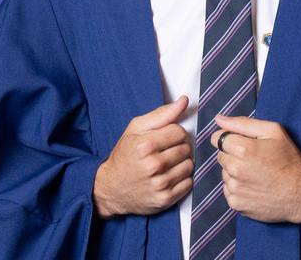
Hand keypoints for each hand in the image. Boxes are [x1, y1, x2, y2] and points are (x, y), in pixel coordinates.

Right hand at [92, 95, 193, 217]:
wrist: (111, 188)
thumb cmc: (125, 155)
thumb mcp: (136, 129)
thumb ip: (162, 114)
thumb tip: (184, 101)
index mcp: (145, 146)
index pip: (179, 132)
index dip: (174, 133)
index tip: (165, 138)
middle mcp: (153, 166)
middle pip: (186, 148)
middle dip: (178, 147)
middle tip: (165, 151)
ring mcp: (160, 184)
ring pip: (189, 165)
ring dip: (181, 163)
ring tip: (167, 164)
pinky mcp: (165, 199)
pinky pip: (188, 183)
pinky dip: (182, 179)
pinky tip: (169, 176)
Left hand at [211, 114, 300, 226]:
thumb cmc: (289, 160)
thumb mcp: (273, 132)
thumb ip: (243, 123)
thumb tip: (219, 119)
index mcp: (243, 149)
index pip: (217, 138)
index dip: (230, 138)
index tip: (243, 143)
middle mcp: (235, 170)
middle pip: (221, 156)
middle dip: (233, 154)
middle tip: (254, 159)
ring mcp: (235, 189)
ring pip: (224, 174)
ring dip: (235, 172)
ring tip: (256, 174)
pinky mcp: (236, 204)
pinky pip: (228, 190)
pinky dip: (238, 188)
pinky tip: (254, 186)